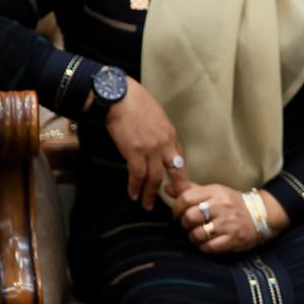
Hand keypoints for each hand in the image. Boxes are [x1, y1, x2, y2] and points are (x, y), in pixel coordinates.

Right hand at [103, 78, 189, 209]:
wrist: (122, 98)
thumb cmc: (138, 105)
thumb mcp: (158, 119)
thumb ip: (162, 136)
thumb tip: (162, 148)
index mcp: (172, 135)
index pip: (180, 159)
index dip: (180, 174)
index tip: (181, 186)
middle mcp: (165, 144)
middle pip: (175, 171)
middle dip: (176, 189)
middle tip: (177, 203)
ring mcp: (151, 149)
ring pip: (155, 178)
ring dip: (151, 194)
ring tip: (148, 205)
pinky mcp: (134, 152)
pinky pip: (137, 175)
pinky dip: (135, 187)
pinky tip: (133, 195)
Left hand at [174, 184, 287, 253]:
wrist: (261, 214)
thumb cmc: (231, 203)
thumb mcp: (214, 192)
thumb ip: (190, 190)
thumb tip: (166, 187)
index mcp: (215, 192)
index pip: (186, 198)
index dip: (177, 208)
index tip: (179, 213)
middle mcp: (221, 206)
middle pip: (189, 217)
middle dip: (185, 224)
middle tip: (190, 225)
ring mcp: (227, 223)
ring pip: (197, 234)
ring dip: (194, 237)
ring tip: (199, 234)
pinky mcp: (232, 239)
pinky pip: (208, 247)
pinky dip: (204, 247)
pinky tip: (208, 242)